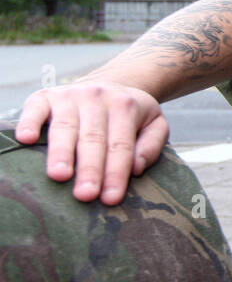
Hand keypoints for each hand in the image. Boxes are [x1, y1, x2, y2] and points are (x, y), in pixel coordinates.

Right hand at [15, 79, 169, 205]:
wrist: (110, 83)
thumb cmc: (131, 114)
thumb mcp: (155, 124)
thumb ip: (152, 146)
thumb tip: (136, 168)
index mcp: (125, 107)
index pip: (121, 146)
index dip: (116, 173)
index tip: (110, 198)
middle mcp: (97, 98)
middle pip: (93, 139)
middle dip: (90, 169)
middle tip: (85, 195)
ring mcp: (69, 96)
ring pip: (65, 128)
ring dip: (61, 153)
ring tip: (59, 175)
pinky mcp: (45, 96)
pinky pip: (35, 109)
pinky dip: (29, 123)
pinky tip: (25, 139)